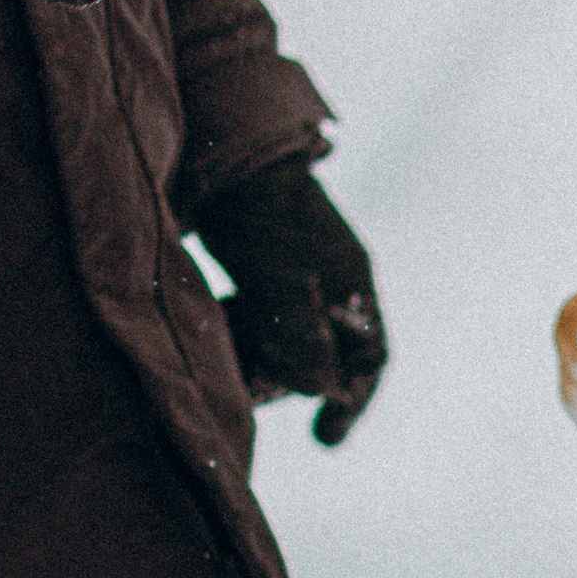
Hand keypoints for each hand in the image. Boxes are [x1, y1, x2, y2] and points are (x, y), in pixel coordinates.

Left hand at [193, 157, 387, 444]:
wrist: (215, 141)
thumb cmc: (250, 201)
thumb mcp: (271, 266)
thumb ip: (294, 326)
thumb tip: (319, 390)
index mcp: (348, 281)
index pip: (369, 357)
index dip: (352, 400)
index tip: (324, 436)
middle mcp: (327, 284)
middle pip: (321, 356)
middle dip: (287, 381)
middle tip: (247, 391)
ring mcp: (292, 278)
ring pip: (284, 342)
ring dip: (257, 362)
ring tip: (221, 366)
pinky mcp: (256, 272)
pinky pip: (256, 323)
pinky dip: (237, 338)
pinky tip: (207, 336)